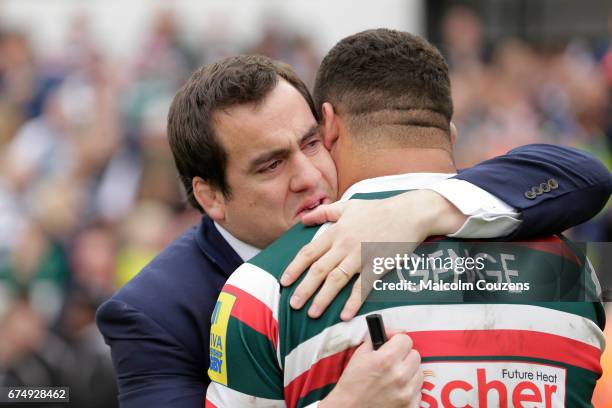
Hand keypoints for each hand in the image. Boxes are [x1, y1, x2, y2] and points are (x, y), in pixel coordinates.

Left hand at [280, 190, 465, 319]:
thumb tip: (303, 219)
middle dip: (304, 288)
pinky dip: (353, 302)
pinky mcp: (378, 266)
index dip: (294, 268)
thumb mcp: (348, 206)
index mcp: (336, 232)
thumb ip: (323, 213)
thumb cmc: (378, 209)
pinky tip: (345, 315)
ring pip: (337, 280)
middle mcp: (345, 245)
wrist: (408, 213)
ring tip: (312, 313)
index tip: (284, 282)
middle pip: (319, 269)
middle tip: (293, 305)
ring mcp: (361, 257)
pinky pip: (363, 287)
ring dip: (323, 298)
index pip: (309, 252)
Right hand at [320, 332, 422, 407]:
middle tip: (393, 362)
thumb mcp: (360, 355)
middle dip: (404, 356)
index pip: (406, 339)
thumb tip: (393, 332)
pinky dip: (410, 389)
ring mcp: (407, 393)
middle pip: (415, 355)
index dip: (398, 341)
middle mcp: (399, 375)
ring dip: (409, 373)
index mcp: (386, 360)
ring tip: (395, 377)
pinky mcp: (410, 406)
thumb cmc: (352, 383)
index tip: (393, 345)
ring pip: (419, 373)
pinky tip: (397, 390)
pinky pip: (418, 391)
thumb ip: (377, 339)